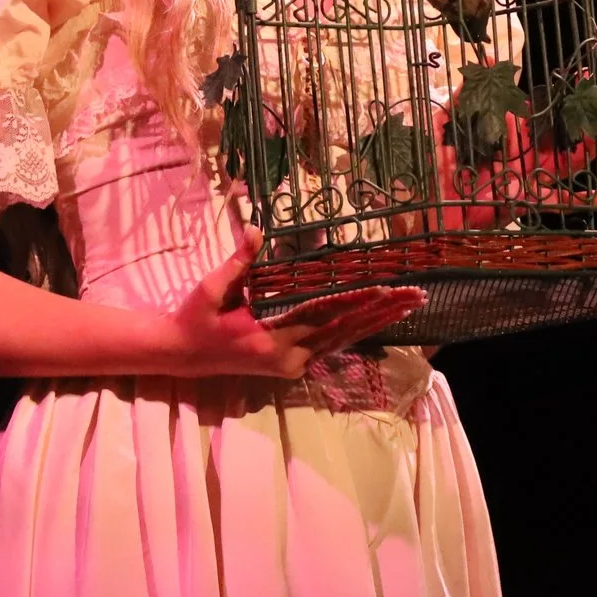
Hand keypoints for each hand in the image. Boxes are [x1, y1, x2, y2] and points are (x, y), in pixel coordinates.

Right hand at [158, 225, 426, 379]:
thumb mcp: (210, 289)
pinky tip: (380, 318)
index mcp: (268, 339)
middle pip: (343, 331)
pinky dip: (357, 330)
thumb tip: (255, 229)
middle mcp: (287, 358)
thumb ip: (238, 262)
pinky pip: (331, 345)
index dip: (353, 302)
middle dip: (380, 312)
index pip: (321, 316)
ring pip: (343, 341)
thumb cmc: (196, 318)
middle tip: (414, 296)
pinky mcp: (292, 366)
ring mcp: (292, 366)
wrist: (182, 356)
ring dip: (377, 322)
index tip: (382, 289)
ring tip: (408, 305)